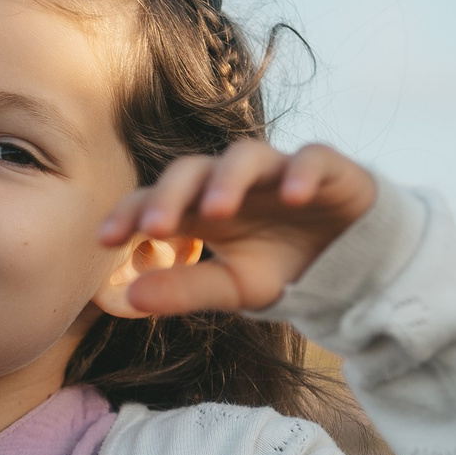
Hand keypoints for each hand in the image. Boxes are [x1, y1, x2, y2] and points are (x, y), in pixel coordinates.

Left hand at [98, 140, 377, 316]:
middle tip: (154, 228)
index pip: (155, 200)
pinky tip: (292, 196)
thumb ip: (185, 290)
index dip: (129, 214)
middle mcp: (232, 181)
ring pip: (245, 155)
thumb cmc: (281, 266)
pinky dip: (301, 173)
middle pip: (191, 170)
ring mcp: (277, 169)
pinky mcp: (326, 167)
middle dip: (170, 196)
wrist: (350, 262)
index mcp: (200, 208)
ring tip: (217, 211)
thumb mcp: (233, 288)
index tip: (105, 240)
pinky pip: (312, 158)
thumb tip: (129, 298)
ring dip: (228, 180)